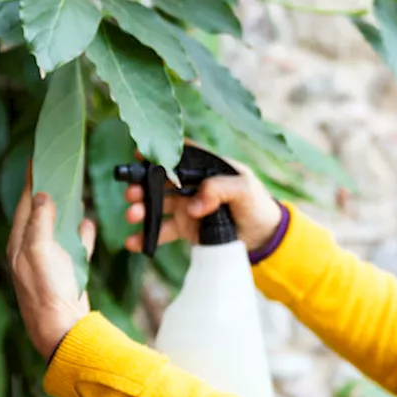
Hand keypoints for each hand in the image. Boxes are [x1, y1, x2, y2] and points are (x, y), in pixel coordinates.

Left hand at [7, 162, 95, 358]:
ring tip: (72, 192)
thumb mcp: (38, 250)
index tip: (38, 161)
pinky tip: (87, 224)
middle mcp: (30, 251)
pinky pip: (73, 247)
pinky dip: (79, 234)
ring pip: (55, 228)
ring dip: (63, 211)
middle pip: (38, 214)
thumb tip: (43, 197)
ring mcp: (49, 262)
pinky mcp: (65, 273)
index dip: (31, 182)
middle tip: (56, 171)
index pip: (24, 205)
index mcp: (18, 244)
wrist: (62, 327)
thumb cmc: (47, 289)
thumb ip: (39, 222)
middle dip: (46, 192)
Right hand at [123, 141, 283, 252]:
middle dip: (142, 186)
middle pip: (161, 181)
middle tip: (133, 193)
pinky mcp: (185, 227)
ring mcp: (186, 206)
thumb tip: (193, 205)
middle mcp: (191, 184)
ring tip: (133, 215)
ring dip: (142, 210)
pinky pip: (163, 231)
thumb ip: (220, 189)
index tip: (138, 155)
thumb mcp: (245, 189)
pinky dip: (147, 236)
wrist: (263, 237)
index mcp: (205, 167)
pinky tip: (134, 242)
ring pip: (157, 205)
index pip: (179, 155)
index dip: (158, 153)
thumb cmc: (258, 205)